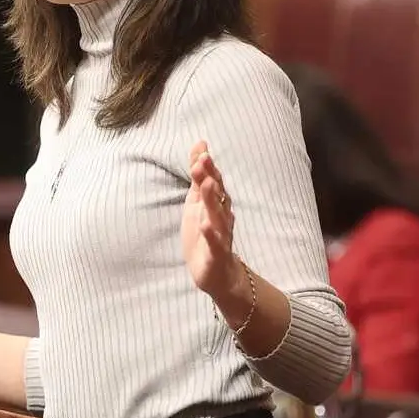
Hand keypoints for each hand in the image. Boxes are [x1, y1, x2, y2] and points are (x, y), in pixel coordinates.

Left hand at [181, 140, 238, 295]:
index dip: (207, 166)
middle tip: (203, 161)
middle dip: (211, 177)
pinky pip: (216, 243)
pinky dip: (211, 234)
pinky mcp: (218, 254)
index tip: (201, 150)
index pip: (213, 181)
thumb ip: (198, 175)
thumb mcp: (197, 202)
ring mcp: (221, 235)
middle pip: (217, 195)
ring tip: (205, 185)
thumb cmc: (206, 234)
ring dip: (212, 200)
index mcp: (216, 204)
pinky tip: (205, 225)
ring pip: (218, 215)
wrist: (217, 273)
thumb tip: (200, 144)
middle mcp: (222, 216)